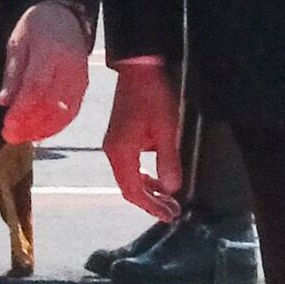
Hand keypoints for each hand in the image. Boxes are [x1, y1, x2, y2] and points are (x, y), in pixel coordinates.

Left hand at [0, 0, 91, 145]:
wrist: (65, 16)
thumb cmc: (37, 27)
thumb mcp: (17, 43)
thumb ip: (12, 73)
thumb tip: (4, 102)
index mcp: (50, 52)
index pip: (37, 87)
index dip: (22, 110)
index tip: (7, 124)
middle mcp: (70, 67)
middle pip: (52, 104)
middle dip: (30, 125)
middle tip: (10, 136)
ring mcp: (80, 78)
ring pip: (64, 112)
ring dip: (43, 129)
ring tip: (23, 137)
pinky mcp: (84, 86)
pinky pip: (72, 112)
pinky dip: (56, 126)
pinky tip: (41, 132)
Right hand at [100, 58, 179, 212]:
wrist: (138, 68)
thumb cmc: (152, 95)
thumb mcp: (166, 129)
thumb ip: (168, 160)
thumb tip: (171, 188)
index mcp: (121, 151)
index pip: (132, 190)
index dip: (151, 206)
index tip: (168, 214)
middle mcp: (112, 151)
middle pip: (128, 187)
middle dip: (150, 202)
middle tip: (172, 211)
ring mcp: (114, 144)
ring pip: (128, 178)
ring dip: (148, 190)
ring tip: (168, 198)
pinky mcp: (119, 137)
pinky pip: (128, 166)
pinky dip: (143, 176)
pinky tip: (157, 177)